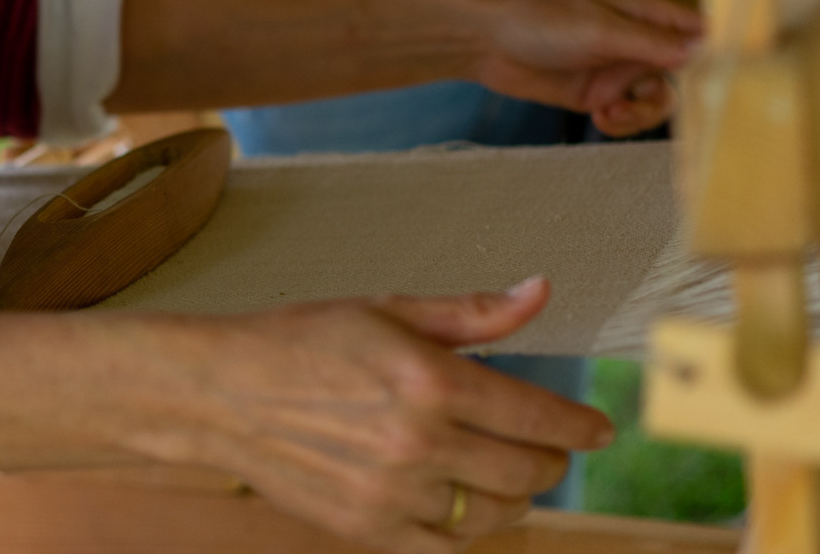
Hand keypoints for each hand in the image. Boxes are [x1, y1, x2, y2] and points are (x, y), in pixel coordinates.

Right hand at [146, 276, 608, 551]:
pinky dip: (470, 529)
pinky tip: (464, 503)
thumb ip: (472, 313)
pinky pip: (448, 547)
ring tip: (506, 475)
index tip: (599, 428)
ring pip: (494, 514)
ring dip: (515, 495)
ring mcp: (392, 494)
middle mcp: (417, 443)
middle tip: (546, 447)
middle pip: (526, 472)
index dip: (580, 425)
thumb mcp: (387, 310)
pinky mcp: (368, 529)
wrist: (221, 393)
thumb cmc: (299, 340)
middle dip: (550, 459)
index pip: (537, 416)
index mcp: (428, 381)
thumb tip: (541, 292)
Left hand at [460, 0, 701, 134]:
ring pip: (656, 101)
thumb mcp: (601, 30)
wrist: (485, 42)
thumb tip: (701, 52)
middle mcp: (636, 42)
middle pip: (683, 76)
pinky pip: (626, 116)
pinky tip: (600, 119)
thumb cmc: (539, 20)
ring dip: (642, 116)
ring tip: (613, 115)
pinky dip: (621, 124)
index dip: (716, 56)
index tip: (725, 83)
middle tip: (652, 106)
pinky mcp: (596, 95)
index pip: (697, 32)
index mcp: (644, 14)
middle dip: (674, 97)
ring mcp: (616, 70)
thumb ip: (651, 43)